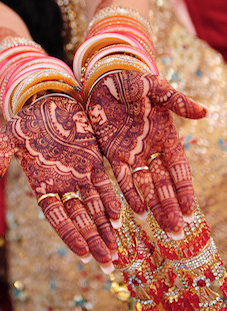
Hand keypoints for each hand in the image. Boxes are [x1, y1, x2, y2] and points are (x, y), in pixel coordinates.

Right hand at [0, 95, 120, 270]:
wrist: (47, 101)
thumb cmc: (26, 121)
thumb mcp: (8, 139)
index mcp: (41, 185)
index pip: (57, 217)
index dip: (70, 235)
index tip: (84, 256)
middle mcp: (62, 185)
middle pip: (80, 219)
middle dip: (93, 241)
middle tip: (108, 264)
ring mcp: (79, 174)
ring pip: (95, 207)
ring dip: (105, 228)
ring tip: (117, 251)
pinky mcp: (93, 161)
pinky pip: (104, 184)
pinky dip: (111, 200)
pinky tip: (120, 218)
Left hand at [86, 70, 206, 237]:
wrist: (105, 79)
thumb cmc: (133, 82)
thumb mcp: (156, 89)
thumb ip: (178, 102)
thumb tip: (204, 113)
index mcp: (166, 136)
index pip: (179, 169)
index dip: (184, 190)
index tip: (191, 211)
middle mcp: (151, 150)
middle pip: (163, 183)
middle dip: (171, 206)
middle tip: (177, 231)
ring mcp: (132, 154)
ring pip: (145, 185)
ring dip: (153, 206)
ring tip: (161, 227)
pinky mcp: (112, 153)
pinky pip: (121, 178)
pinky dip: (129, 193)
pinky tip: (136, 211)